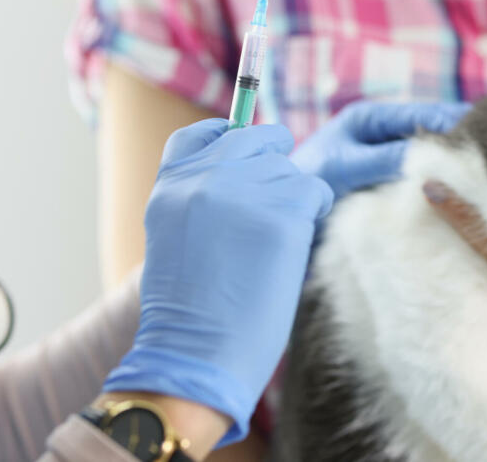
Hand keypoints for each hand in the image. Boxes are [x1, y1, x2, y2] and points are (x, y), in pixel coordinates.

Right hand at [104, 119, 331, 445]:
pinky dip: (315, 212)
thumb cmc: (193, 311)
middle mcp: (204, 178)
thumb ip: (205, 198)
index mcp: (171, 184)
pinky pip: (315, 191)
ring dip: (295, 199)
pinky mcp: (281, 213)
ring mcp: (242, 191)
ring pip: (291, 170)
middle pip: (258, 141)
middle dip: (275, 166)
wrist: (194, 354)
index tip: (251, 155)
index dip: (234, 138)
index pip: (206, 133)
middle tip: (279, 205)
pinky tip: (295, 246)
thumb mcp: (180, 237)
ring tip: (274, 245)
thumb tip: (255, 173)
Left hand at [291, 101, 469, 198]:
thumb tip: (427, 154)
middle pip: (431, 136)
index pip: (424, 114)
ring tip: (483, 180)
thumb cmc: (304, 184)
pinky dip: (435, 189)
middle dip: (458, 146)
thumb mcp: (344, 168)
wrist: (277, 217)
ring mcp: (384, 163)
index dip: (454, 123)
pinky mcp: (385, 188)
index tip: (484, 134)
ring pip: (428, 162)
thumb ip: (384, 159)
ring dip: (448, 170)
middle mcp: (380, 137)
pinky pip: (417, 185)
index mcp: (369, 119)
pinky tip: (455, 201)